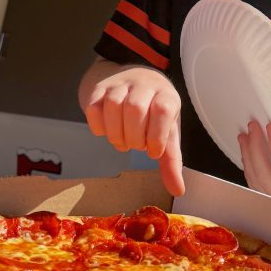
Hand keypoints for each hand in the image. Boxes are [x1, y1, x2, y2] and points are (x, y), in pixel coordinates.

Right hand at [81, 64, 184, 196]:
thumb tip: (177, 190)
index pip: (163, 110)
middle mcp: (144, 85)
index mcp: (166, 95)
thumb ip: (170, 160)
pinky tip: (106, 131)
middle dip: (133, 137)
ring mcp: (120, 84)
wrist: (131, 81)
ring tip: (121, 142)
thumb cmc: (153, 112)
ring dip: (115, 133)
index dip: (157, 137)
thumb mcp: (167, 131)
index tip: (153, 151)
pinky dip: (98, 126)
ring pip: (113, 105)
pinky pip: (93, 106)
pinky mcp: (99, 88)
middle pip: (135, 108)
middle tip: (135, 146)